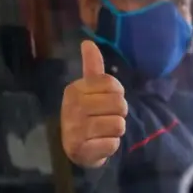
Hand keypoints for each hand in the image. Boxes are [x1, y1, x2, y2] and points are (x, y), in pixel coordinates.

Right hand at [60, 41, 127, 167]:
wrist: (77, 148)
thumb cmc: (87, 114)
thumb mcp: (89, 90)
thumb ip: (92, 67)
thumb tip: (88, 42)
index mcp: (74, 89)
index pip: (114, 85)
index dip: (117, 94)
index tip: (106, 101)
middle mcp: (72, 107)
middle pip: (119, 104)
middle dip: (119, 113)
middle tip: (106, 118)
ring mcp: (75, 129)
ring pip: (118, 124)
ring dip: (116, 130)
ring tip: (103, 131)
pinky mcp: (82, 149)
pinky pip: (113, 143)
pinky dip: (111, 145)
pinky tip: (100, 144)